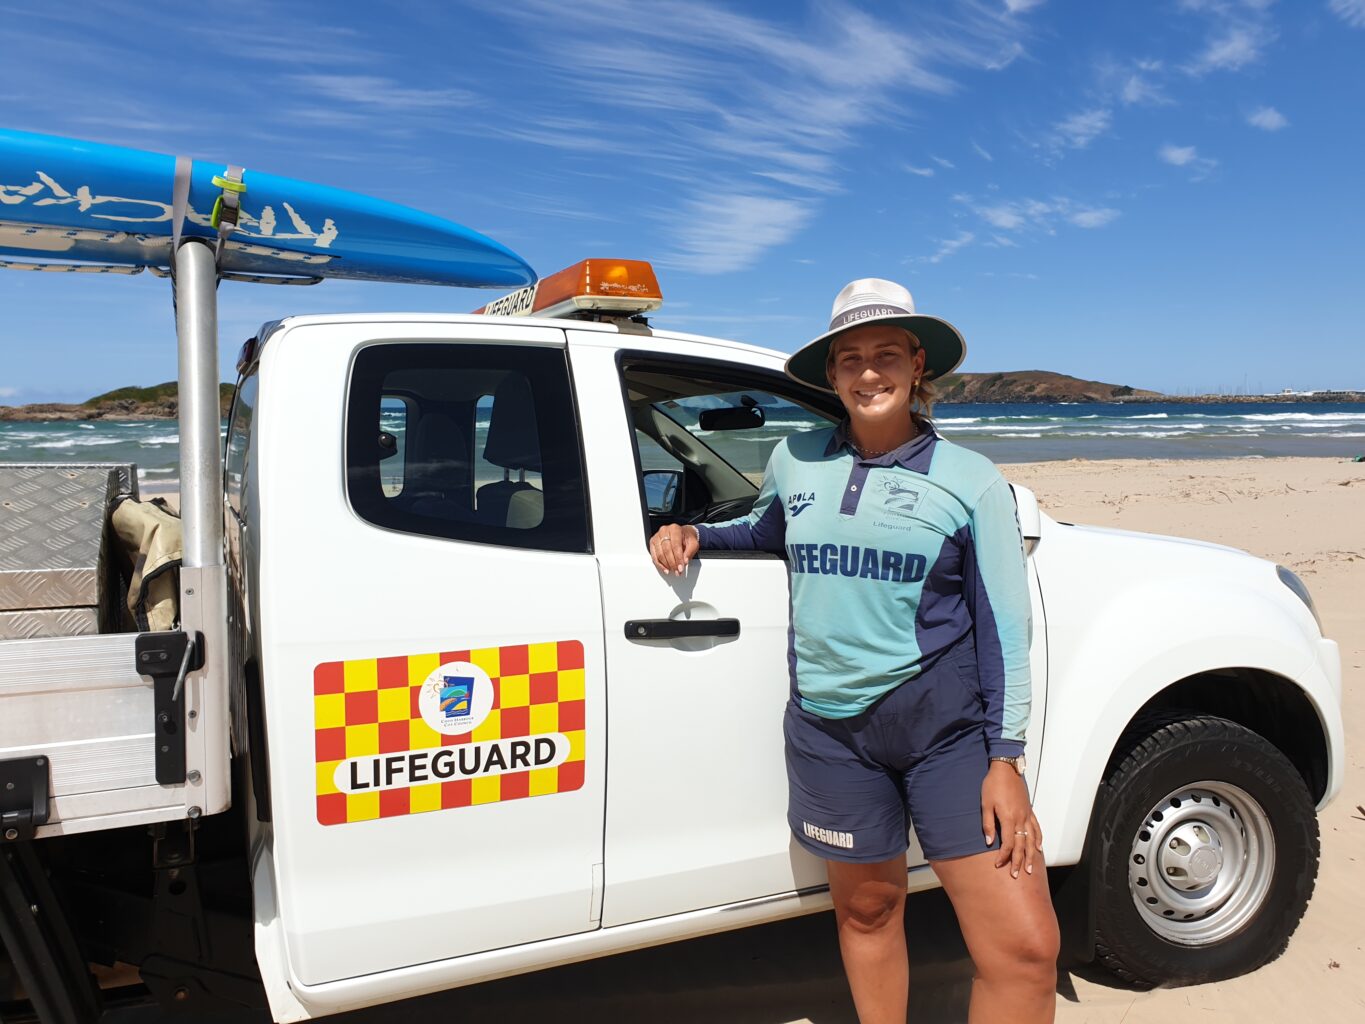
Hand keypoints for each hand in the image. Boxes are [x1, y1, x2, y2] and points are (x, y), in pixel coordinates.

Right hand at [648, 524, 698, 575]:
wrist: (683, 534)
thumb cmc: (687, 538)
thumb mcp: (693, 544)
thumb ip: (690, 552)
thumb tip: (684, 561)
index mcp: (675, 529)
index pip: (675, 545)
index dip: (678, 558)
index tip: (681, 567)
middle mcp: (664, 531)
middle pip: (666, 550)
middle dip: (672, 563)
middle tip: (677, 571)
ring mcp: (657, 536)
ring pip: (659, 553)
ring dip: (666, 565)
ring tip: (672, 570)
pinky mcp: (653, 542)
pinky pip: (654, 555)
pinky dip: (659, 564)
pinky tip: (665, 569)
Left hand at [981, 762, 1043, 878]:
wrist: (1006, 769)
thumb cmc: (993, 785)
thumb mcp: (985, 804)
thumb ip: (988, 824)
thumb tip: (989, 842)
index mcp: (1008, 818)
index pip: (1008, 844)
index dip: (1004, 856)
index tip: (998, 864)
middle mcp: (1020, 819)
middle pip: (1022, 845)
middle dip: (1019, 861)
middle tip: (1018, 875)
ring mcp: (1027, 815)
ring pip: (1032, 840)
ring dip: (1031, 855)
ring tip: (1030, 868)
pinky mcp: (1029, 811)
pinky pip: (1037, 828)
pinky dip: (1038, 839)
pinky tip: (1038, 848)